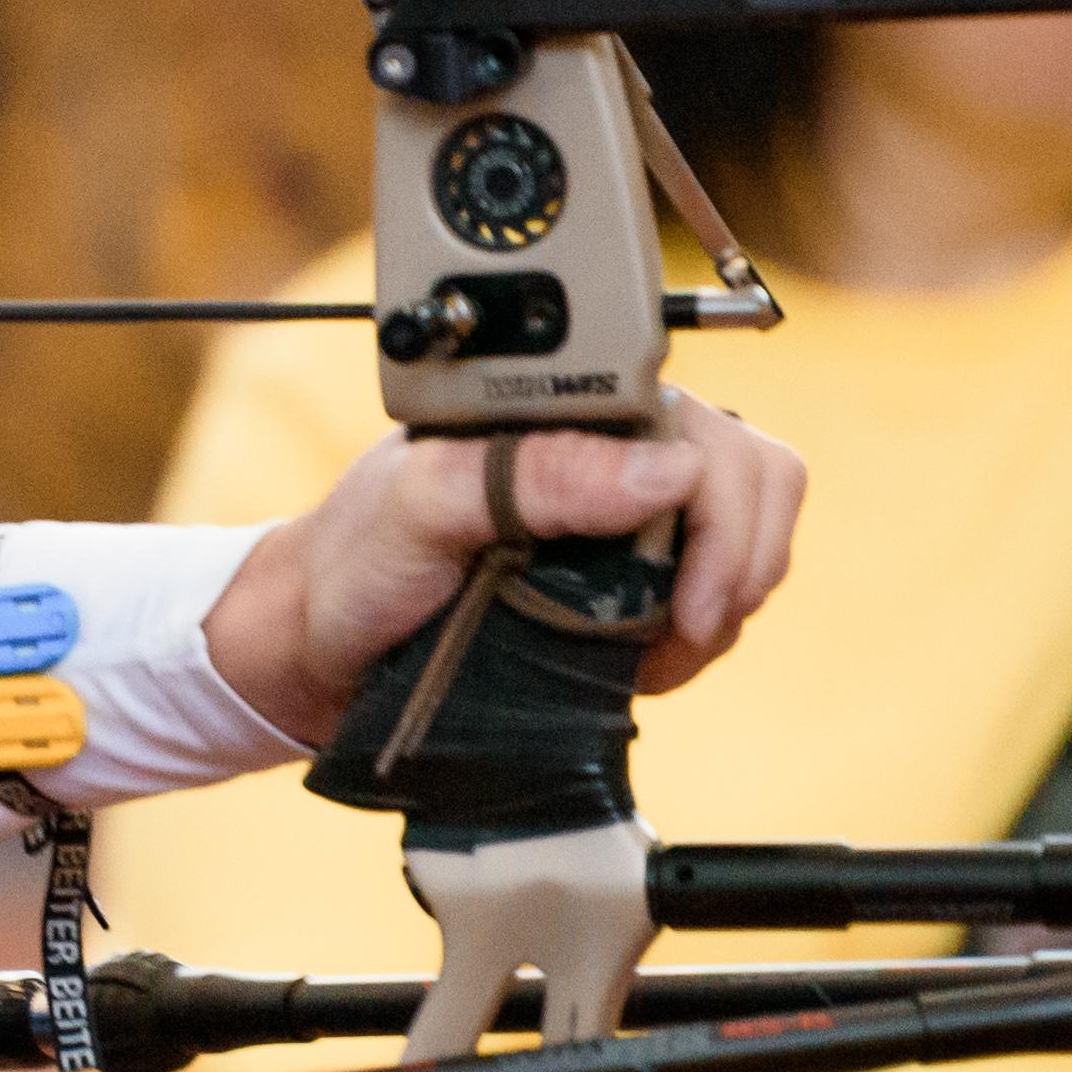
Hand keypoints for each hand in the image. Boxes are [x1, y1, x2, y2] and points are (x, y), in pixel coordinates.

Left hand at [203, 391, 805, 744]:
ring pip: (748, 542)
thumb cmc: (352, 562)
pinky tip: (642, 661)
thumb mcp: (422, 506)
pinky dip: (698, 636)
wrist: (316, 644)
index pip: (712, 434)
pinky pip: (713, 596)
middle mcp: (608, 451)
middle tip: (680, 636)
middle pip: (754, 481)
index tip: (690, 603)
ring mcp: (622, 513)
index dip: (726, 521)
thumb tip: (668, 467)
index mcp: (571, 410)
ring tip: (648, 653)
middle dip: (738, 569)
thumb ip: (531, 475)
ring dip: (719, 610)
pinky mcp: (623, 576)